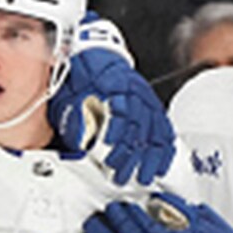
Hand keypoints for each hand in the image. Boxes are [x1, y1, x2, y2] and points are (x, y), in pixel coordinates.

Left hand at [52, 21, 175, 185]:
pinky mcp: (151, 105)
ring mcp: (145, 98)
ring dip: (148, 157)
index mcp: (113, 86)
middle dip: (130, 156)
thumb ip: (76, 120)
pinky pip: (164, 128)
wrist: (90, 55)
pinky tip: (161, 163)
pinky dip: (164, 148)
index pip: (119, 115)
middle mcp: (133, 92)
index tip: (109, 157)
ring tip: (143, 176)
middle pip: (137, 127)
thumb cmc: (79, 76)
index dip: (116, 138)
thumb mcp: (69, 96)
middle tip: (122, 175)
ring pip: (153, 130)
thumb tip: (82, 143)